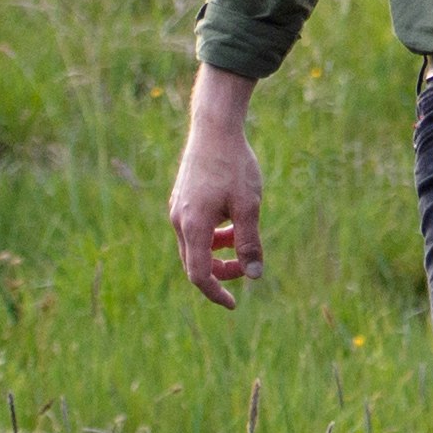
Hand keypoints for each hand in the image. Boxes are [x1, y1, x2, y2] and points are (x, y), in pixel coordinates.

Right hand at [168, 70, 263, 306]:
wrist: (215, 128)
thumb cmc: (234, 165)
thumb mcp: (249, 206)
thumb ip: (249, 242)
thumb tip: (255, 276)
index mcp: (193, 227)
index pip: (199, 275)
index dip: (216, 293)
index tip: (234, 304)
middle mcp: (179, 221)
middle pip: (195, 263)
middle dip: (221, 271)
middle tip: (247, 266)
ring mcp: (177, 209)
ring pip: (195, 245)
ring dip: (218, 250)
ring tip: (242, 236)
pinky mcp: (181, 198)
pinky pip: (194, 228)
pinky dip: (212, 234)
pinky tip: (231, 220)